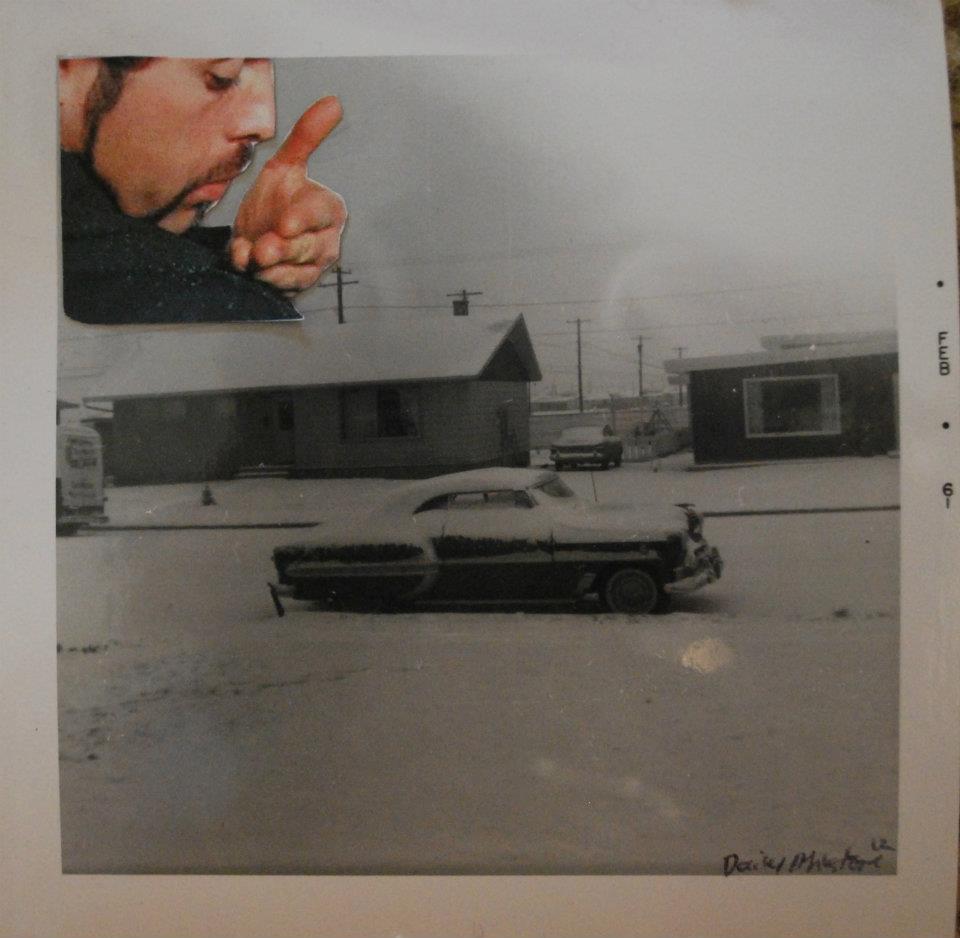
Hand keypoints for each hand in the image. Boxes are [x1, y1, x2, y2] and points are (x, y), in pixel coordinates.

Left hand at [229, 96, 346, 294]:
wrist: (256, 236)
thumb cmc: (275, 201)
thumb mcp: (285, 167)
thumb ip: (307, 137)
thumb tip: (334, 102)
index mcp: (328, 209)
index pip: (320, 213)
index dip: (302, 219)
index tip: (284, 224)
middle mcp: (327, 240)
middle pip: (308, 246)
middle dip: (283, 248)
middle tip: (263, 248)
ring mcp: (314, 266)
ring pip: (297, 270)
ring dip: (273, 266)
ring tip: (253, 258)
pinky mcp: (299, 285)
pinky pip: (286, 286)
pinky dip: (267, 278)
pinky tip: (250, 267)